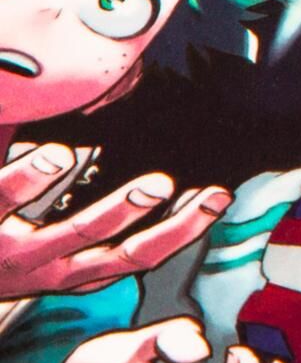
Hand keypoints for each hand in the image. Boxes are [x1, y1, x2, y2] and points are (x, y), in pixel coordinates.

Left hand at [0, 144, 231, 299]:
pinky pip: (1, 202)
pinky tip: (56, 153)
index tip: (216, 198)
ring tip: (154, 182)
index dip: (178, 232)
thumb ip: (67, 174)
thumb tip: (118, 94)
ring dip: (117, 211)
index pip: (129, 255)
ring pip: (68, 239)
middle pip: (115, 260)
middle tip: (202, 198)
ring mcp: (7, 253)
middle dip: (166, 231)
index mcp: (55, 265)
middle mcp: (37, 268)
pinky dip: (28, 178)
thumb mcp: (21, 226)